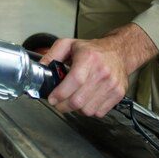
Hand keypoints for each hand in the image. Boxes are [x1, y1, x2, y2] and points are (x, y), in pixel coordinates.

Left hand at [40, 24, 157, 117]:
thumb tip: (39, 68)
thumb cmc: (93, 50)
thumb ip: (52, 54)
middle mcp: (102, 72)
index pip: (74, 81)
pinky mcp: (118, 94)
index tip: (52, 98)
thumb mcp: (69, 44)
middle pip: (78, 100)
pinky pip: (98, 112)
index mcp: (89, 58)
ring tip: (73, 100)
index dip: (61, 93)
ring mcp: (112, 84)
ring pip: (87, 110)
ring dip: (76, 109)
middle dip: (63, 105)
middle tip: (58, 102)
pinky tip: (86, 100)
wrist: (119, 52)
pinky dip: (89, 110)